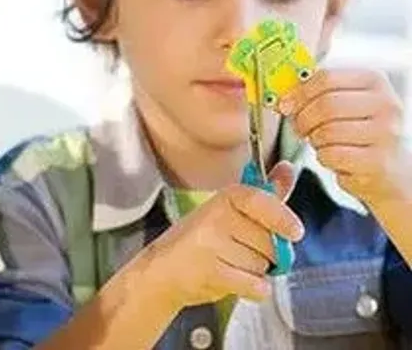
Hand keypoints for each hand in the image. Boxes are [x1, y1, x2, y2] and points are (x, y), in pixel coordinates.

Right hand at [146, 162, 303, 308]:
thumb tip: (289, 168)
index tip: (295, 231)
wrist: (163, 270)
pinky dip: (253, 290)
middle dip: (266, 254)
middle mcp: (215, 217)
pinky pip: (256, 286)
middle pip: (271, 242)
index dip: (282, 217)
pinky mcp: (211, 273)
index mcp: (224, 198)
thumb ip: (265, 194)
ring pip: (263, 266)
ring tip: (229, 264)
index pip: (260, 200)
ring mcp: (211, 245)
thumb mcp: (229, 210)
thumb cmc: (200, 240)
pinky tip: (233, 280)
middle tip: (241, 250)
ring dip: (255, 272)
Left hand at [279, 68, 410, 207]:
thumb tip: (283, 97)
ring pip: (327, 131)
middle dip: (304, 119)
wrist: (390, 168)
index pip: (326, 77)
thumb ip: (316, 93)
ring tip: (323, 142)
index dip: (299, 92)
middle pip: (326, 104)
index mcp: (375, 81)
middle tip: (300, 128)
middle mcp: (386, 104)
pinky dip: (324, 158)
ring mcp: (386, 134)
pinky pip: (332, 155)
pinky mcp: (379, 161)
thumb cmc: (359, 131)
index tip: (285, 104)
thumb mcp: (344, 103)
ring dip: (315, 140)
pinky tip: (335, 157)